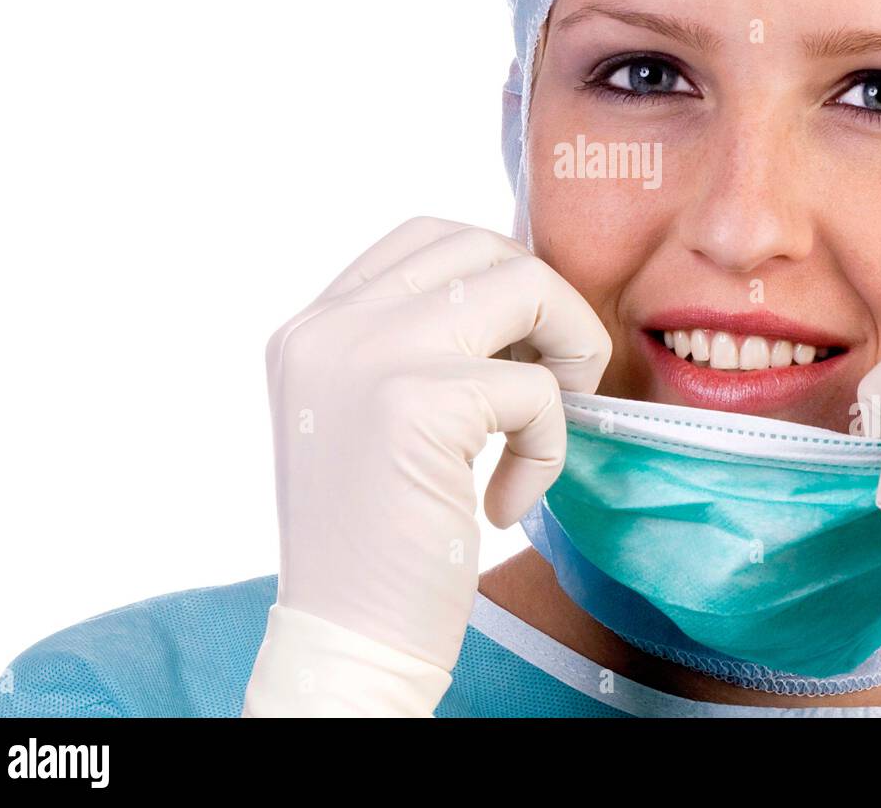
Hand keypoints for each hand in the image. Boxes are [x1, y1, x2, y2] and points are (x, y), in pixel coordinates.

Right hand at [247, 216, 610, 713]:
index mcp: (312, 326)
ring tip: (549, 420)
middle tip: (554, 379)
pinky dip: (548, 444)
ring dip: (568, 347)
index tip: (518, 347)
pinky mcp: (417, 402)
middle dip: (545, 302)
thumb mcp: (371, 416)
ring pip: (523, 285)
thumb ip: (418, 346)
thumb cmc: (374, 540)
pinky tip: (507, 502)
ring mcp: (366, 355)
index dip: (495, 277)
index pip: (425, 237)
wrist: (343, 643)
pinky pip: (538, 386)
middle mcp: (328, 326)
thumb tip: (526, 292)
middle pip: (479, 244)